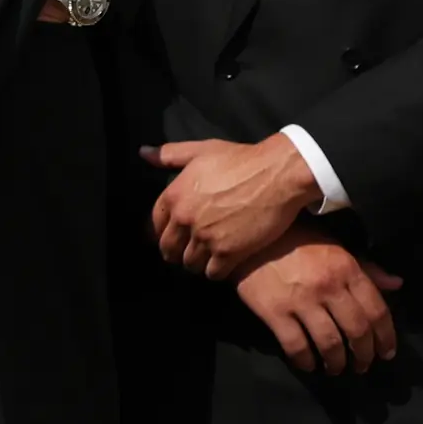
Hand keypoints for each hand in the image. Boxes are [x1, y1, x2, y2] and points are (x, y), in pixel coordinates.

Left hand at [143, 133, 322, 279]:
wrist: (279, 175)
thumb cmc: (242, 160)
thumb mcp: (202, 151)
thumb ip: (170, 154)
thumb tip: (144, 153)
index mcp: (174, 196)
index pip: (154, 225)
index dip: (163, 231)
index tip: (173, 235)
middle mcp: (185, 219)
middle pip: (169, 248)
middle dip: (177, 252)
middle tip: (188, 252)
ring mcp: (206, 237)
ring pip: (190, 263)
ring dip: (197, 263)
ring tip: (206, 259)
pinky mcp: (229, 252)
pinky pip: (212, 273)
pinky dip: (216, 272)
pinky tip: (223, 265)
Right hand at [234, 227, 405, 375]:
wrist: (250, 238)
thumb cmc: (296, 239)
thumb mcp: (336, 246)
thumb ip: (366, 268)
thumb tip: (396, 284)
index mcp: (347, 269)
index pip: (376, 310)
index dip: (386, 337)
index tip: (386, 352)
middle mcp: (328, 287)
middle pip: (357, 330)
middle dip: (364, 354)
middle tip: (363, 366)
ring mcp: (300, 301)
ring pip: (329, 342)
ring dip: (337, 362)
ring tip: (336, 369)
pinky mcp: (274, 312)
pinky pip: (296, 345)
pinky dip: (305, 361)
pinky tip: (308, 365)